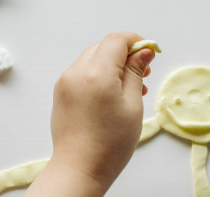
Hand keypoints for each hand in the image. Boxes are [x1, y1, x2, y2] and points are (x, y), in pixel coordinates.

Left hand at [34, 33, 153, 196]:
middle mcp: (76, 71)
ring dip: (111, 65)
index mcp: (96, 73)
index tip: (149, 51)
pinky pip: (81, 73)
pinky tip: (111, 94)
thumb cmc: (110, 143)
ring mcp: (65, 81)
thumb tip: (143, 51)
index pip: (116, 41)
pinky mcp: (61, 91)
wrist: (79, 167)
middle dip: (124, 54)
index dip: (135, 42)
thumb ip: (135, 72)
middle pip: (102, 47)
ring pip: (91, 59)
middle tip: (143, 73)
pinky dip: (97, 75)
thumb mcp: (132, 105)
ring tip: (130, 87)